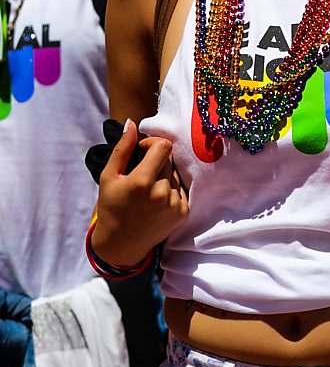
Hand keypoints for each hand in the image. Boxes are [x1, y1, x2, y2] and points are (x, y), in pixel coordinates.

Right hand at [89, 120, 185, 266]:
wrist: (121, 243)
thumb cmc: (111, 207)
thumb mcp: (109, 177)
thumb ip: (122, 149)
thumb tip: (132, 123)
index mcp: (142, 182)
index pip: (164, 146)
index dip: (153, 144)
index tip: (142, 151)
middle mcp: (162, 193)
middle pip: (169, 160)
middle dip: (156, 162)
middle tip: (141, 175)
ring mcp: (175, 203)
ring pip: (176, 175)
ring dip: (164, 177)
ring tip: (147, 192)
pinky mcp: (183, 212)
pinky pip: (181, 190)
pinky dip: (170, 191)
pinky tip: (155, 202)